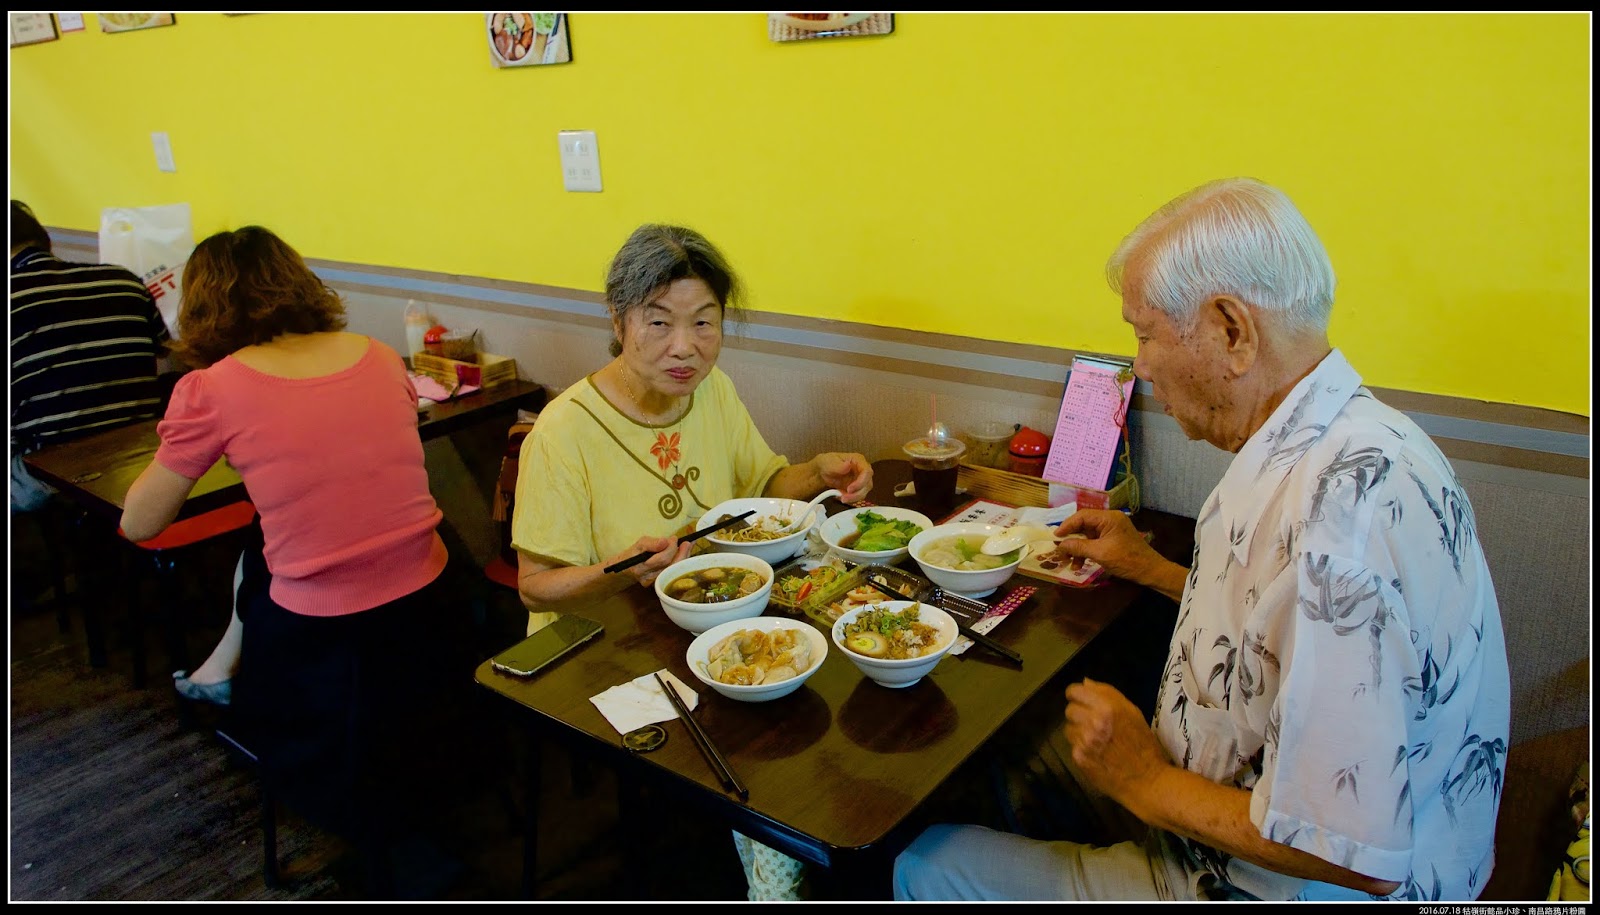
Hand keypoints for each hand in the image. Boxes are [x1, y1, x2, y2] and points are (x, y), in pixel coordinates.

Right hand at [604, 535, 690, 587]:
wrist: (626, 568)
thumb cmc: (633, 553)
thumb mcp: (640, 543)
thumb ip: (652, 543)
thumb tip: (665, 542)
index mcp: (641, 567)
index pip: (661, 559)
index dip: (671, 548)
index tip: (674, 538)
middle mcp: (648, 578)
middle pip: (670, 566)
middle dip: (681, 554)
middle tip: (687, 543)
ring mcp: (654, 583)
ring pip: (673, 571)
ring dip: (683, 558)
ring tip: (688, 547)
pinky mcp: (659, 584)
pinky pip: (673, 573)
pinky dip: (680, 563)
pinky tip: (684, 554)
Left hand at [814, 452, 872, 503]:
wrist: (823, 471)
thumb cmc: (827, 462)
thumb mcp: (829, 462)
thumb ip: (838, 465)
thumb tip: (848, 465)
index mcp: (859, 460)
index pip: (867, 472)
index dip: (861, 482)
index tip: (849, 489)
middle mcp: (863, 471)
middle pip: (868, 484)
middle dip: (857, 493)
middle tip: (844, 497)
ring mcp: (861, 480)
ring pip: (864, 492)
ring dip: (854, 498)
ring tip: (842, 499)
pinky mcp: (857, 489)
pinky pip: (858, 496)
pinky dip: (850, 499)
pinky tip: (841, 497)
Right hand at [1049, 509, 1159, 584]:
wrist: (1150, 571)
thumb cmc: (1126, 559)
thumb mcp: (1100, 553)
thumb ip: (1078, 547)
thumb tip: (1060, 545)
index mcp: (1108, 518)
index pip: (1082, 516)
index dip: (1066, 526)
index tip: (1055, 537)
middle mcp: (1110, 520)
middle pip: (1084, 525)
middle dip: (1071, 539)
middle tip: (1059, 550)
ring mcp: (1112, 530)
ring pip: (1087, 536)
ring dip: (1077, 549)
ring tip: (1069, 562)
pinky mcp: (1113, 540)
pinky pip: (1095, 542)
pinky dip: (1086, 552)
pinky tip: (1080, 564)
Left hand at [1062, 677, 1169, 803]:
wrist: (1147, 780)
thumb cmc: (1144, 745)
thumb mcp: (1132, 713)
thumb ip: (1108, 694)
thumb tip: (1085, 682)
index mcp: (1108, 707)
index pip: (1075, 691)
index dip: (1077, 695)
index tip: (1082, 701)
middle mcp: (1093, 722)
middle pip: (1069, 710)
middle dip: (1079, 714)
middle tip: (1092, 723)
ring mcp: (1084, 741)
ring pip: (1068, 728)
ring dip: (1078, 732)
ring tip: (1095, 740)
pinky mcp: (1079, 758)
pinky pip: (1072, 746)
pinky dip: (1081, 748)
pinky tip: (1095, 754)